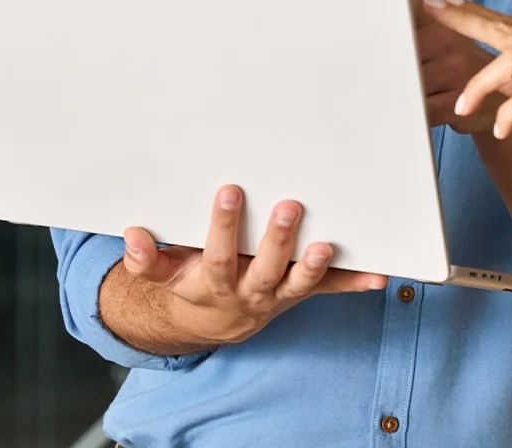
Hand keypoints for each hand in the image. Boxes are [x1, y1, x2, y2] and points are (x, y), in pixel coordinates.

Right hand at [119, 185, 387, 346]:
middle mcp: (250, 291)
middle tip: (290, 206)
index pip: (218, 254)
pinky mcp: (302, 292)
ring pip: (299, 283)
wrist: (214, 320)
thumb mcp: (164, 274)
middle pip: (264, 268)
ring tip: (327, 246)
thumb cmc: (192, 281)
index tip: (229, 190)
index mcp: (215, 281)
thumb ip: (148, 258)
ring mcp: (280, 294)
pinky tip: (379, 274)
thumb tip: (132, 236)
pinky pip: (330, 290)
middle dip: (277, 239)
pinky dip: (355, 282)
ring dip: (315, 266)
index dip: (222, 225)